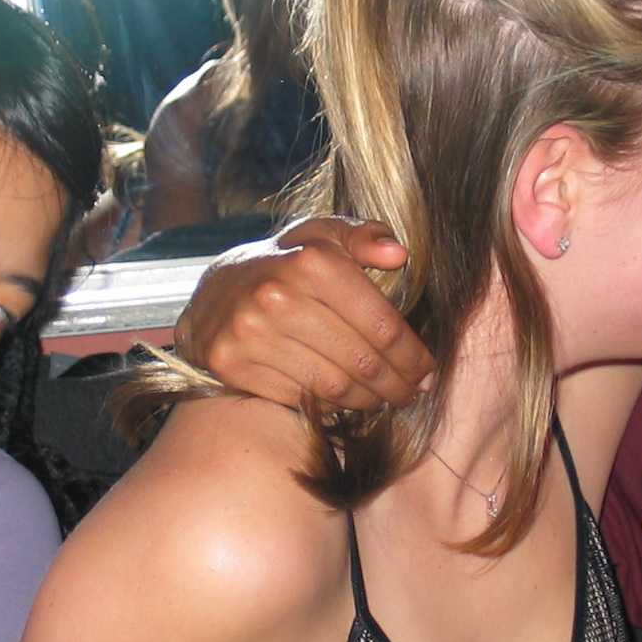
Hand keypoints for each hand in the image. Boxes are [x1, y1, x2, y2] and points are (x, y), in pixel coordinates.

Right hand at [172, 218, 433, 412]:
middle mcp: (278, 297)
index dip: (413, 357)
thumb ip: (366, 238)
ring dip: (366, 399)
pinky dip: (328, 405)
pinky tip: (340, 397)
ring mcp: (250, 333)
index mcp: (312, 263)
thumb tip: (399, 254)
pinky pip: (300, 398)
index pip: (382, 326)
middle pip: (362, 362)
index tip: (427, 372)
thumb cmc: (287, 264)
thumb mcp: (325, 236)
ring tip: (380, 397)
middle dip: (396, 384)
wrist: (214, 292)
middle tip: (410, 393)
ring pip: (334, 387)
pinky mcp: (231, 363)